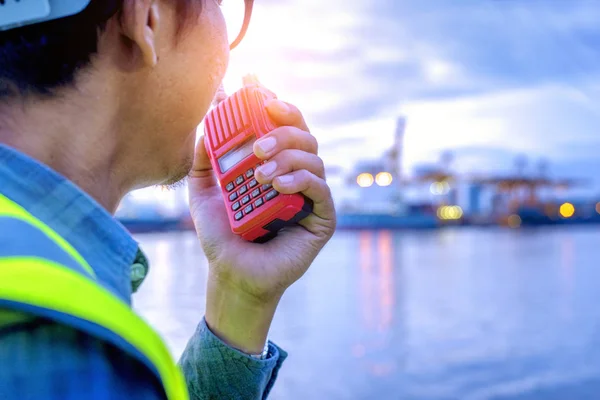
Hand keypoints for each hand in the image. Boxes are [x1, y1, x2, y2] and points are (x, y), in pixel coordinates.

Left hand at [188, 99, 335, 353]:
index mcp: (273, 162)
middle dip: (282, 127)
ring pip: (313, 156)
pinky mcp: (322, 216)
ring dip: (287, 156)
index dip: (272, 100)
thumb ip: (205, 159)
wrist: (232, 273)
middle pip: (302, 132)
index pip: (280, 123)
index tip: (254, 85)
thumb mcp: (204, 192)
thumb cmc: (222, 233)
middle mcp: (296, 172)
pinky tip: (278, 185)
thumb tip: (207, 124)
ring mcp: (310, 194)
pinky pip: (320, 187)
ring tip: (259, 174)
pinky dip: (300, 179)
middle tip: (257, 142)